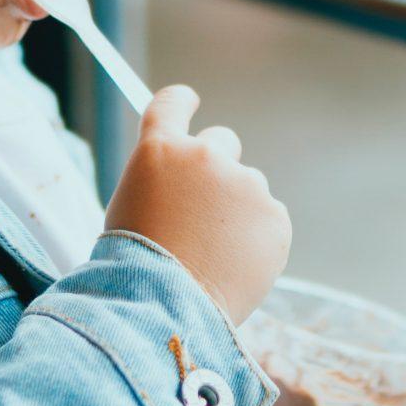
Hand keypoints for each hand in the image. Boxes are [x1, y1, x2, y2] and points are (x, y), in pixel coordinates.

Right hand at [104, 85, 291, 323]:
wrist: (165, 306)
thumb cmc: (137, 266)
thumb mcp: (131, 208)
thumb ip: (164, 182)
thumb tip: (185, 185)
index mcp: (160, 149)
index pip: (172, 103)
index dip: (182, 100)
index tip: (190, 99)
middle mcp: (205, 155)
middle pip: (221, 142)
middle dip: (214, 167)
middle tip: (202, 209)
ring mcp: (245, 183)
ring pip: (246, 187)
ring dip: (235, 210)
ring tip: (212, 254)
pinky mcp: (274, 216)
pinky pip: (267, 220)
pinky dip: (255, 239)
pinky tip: (233, 266)